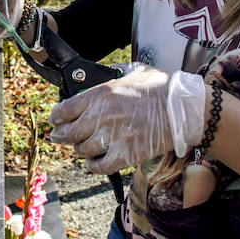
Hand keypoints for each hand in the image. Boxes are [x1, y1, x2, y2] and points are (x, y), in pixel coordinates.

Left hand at [48, 64, 207, 174]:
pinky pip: (99, 166)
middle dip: (61, 136)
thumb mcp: (134, 72)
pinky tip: (92, 163)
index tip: (55, 119)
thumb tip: (103, 74)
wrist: (184, 109)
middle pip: (69, 132)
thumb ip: (115, 74)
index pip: (65, 109)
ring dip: (80, 150)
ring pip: (82, 150)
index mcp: (102, 94)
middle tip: (59, 137)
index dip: (56, 116)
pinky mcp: (125, 154)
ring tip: (81, 148)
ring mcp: (113, 136)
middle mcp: (102, 115)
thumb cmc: (162, 89)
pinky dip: (92, 166)